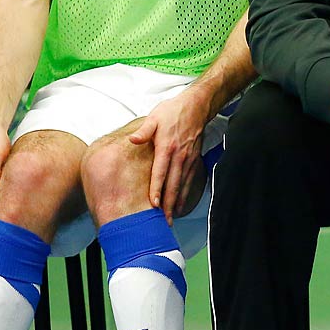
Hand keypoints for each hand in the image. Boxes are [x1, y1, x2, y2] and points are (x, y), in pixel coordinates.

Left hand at [128, 88, 213, 220]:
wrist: (197, 106)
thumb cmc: (172, 112)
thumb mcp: (154, 117)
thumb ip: (144, 130)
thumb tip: (132, 139)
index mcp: (167, 147)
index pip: (161, 173)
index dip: (157, 190)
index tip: (154, 205)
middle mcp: (179, 157)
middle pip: (173, 185)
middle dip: (168, 205)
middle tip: (163, 222)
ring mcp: (189, 160)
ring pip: (182, 186)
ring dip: (177, 203)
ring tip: (171, 219)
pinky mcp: (194, 160)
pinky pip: (189, 182)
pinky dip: (185, 195)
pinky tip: (181, 206)